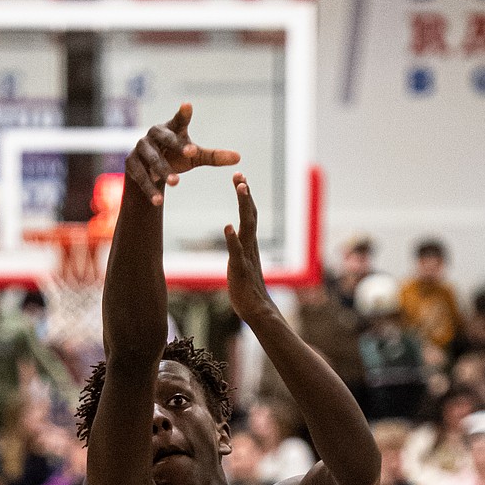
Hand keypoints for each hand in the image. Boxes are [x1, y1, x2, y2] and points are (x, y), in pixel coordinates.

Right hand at [123, 102, 239, 208]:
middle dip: (177, 146)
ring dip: (163, 171)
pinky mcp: (131, 164)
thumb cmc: (175, 157)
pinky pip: (140, 177)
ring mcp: (140, 148)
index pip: (179, 119)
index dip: (183, 114)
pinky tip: (158, 201)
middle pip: (165, 139)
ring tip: (176, 183)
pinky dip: (149, 189)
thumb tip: (239, 157)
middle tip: (191, 153)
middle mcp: (153, 134)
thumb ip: (214, 156)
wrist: (148, 170)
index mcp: (171, 128)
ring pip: (152, 160)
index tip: (188, 106)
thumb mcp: (194, 157)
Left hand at [224, 175, 271, 323]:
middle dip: (245, 193)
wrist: (257, 310)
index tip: (240, 177)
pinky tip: (227, 227)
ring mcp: (246, 256)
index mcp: (250, 244)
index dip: (245, 196)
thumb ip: (238, 249)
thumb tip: (234, 235)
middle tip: (239, 173)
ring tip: (240, 188)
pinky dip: (233, 239)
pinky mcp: (240, 269)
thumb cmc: (247, 289)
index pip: (249, 215)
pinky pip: (237, 252)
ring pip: (246, 226)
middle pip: (249, 214)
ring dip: (243, 206)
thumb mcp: (241, 264)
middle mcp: (250, 246)